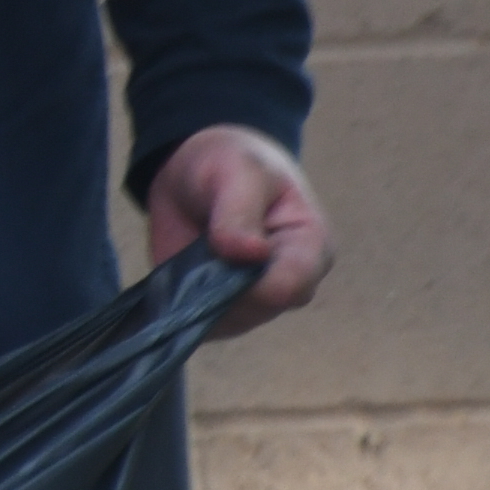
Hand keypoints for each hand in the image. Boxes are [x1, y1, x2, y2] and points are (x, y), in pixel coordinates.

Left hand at [145, 124, 334, 338]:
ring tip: (193, 250)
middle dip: (221, 283)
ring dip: (199, 292)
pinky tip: (178, 271)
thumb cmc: (233, 164)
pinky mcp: (218, 312)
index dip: (253, 278)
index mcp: (311, 248)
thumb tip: (250, 254)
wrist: (198, 172)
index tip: (223, 246)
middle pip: (257, 309)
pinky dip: (181, 304)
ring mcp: (253, 303)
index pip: (291, 285)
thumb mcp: (240, 171)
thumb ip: (241, 211)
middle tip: (201, 243)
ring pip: (225, 322)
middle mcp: (288, 284)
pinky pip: (199, 326)